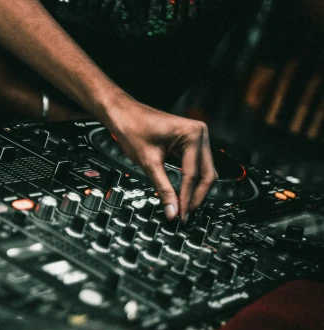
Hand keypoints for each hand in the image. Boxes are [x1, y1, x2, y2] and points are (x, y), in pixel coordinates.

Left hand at [104, 97, 216, 222]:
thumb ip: (162, 188)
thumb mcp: (148, 162)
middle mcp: (200, 133)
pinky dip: (190, 180)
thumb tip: (172, 210)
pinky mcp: (190, 142)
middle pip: (206, 173)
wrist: (122, 114)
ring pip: (204, 171)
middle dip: (196, 195)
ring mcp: (197, 137)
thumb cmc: (133, 128)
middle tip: (185, 214)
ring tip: (184, 207)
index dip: (186, 198)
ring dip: (195, 189)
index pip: (192, 174)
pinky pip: (196, 165)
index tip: (181, 215)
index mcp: (193, 134)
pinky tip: (183, 193)